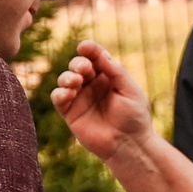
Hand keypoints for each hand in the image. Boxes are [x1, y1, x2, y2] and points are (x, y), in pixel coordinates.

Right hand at [49, 40, 154, 161]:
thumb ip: (115, 71)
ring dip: (68, 76)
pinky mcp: (70, 112)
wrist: (129, 145)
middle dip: (79, 63)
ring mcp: (80, 98)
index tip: (85, 46)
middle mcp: (92, 84)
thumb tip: (100, 53)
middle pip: (78, 65)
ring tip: (76, 81)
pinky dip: (60, 92)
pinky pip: (58, 98)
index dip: (90, 50)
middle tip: (84, 68)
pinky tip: (68, 93)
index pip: (96, 57)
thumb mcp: (129, 90)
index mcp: (108, 76)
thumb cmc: (134, 117)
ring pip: (65, 79)